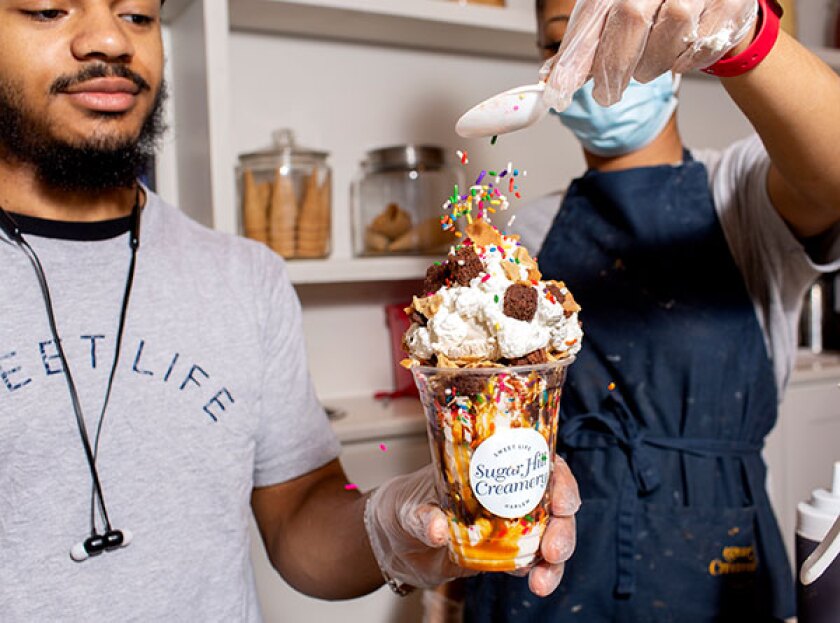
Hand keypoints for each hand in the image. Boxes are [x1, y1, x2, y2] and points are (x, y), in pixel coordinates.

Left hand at [363, 457, 580, 594]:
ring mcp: (508, 523)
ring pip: (549, 535)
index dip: (558, 477)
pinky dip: (540, 574)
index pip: (536, 461)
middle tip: (554, 549)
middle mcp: (506, 490)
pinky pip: (531, 563)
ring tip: (543, 580)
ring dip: (555, 558)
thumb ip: (423, 515)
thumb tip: (439, 528)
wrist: (392, 543)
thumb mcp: (407, 504)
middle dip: (563, 525)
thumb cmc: (401, 504)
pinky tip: (536, 584)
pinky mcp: (502, 554)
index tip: (561, 500)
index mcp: (490, 464)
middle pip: (552, 501)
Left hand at [540, 0, 757, 109]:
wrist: (713, 1)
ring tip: (648, 66)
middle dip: (616, 62)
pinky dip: (686, 61)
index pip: (594, 12)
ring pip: (672, 30)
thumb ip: (585, 47)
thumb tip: (554, 81)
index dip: (577, 51)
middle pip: (632, 15)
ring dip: (652, 64)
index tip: (559, 86)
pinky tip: (679, 58)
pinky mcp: (729, 4)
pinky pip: (703, 43)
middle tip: (607, 93)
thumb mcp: (613, 21)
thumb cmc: (656, 11)